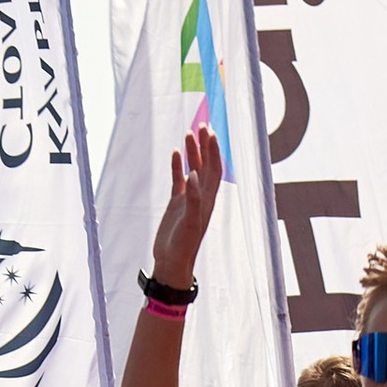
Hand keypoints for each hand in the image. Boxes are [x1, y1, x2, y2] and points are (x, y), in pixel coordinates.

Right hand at [150, 120, 225, 288]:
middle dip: (205, 145)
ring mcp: (188, 199)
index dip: (213, 150)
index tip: (210, 132)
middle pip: (206, 164)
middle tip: (202, 124)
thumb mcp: (190, 222)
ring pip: (193, 169)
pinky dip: (178, 166)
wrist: (171, 262)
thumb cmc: (184, 245)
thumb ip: (193, 199)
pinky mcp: (176, 204)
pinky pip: (178, 180)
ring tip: (189, 133)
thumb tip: (194, 175)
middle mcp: (201, 196)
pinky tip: (176, 154)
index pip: (214, 169)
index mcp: (208, 199)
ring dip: (193, 152)